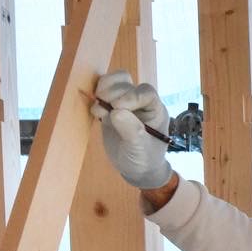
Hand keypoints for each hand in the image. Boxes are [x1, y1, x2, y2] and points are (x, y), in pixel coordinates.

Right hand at [90, 71, 173, 189]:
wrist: (135, 168)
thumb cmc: (145, 158)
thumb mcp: (140, 148)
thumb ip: (131, 130)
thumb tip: (116, 112)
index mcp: (155, 110)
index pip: (146, 92)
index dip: (131, 96)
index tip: (118, 107)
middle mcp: (140, 103)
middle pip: (126, 83)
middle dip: (113, 94)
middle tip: (106, 110)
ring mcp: (124, 103)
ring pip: (114, 82)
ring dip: (103, 91)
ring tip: (100, 110)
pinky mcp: (110, 108)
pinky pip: (102, 91)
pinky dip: (96, 98)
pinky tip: (97, 114)